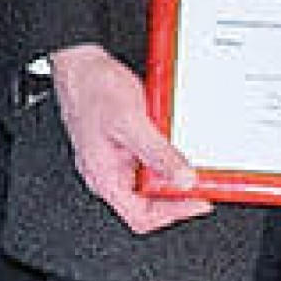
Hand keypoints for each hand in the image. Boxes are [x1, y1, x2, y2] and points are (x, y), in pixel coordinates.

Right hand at [47, 44, 213, 234]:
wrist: (80, 63)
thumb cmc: (91, 89)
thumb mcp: (131, 122)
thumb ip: (159, 154)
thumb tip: (184, 180)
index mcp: (105, 177)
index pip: (142, 216)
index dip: (174, 214)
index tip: (199, 201)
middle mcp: (109, 173)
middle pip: (149, 201)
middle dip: (177, 190)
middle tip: (199, 178)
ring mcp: (116, 159)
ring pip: (151, 179)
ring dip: (172, 169)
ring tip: (186, 154)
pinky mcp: (123, 144)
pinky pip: (149, 158)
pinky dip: (166, 152)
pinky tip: (171, 136)